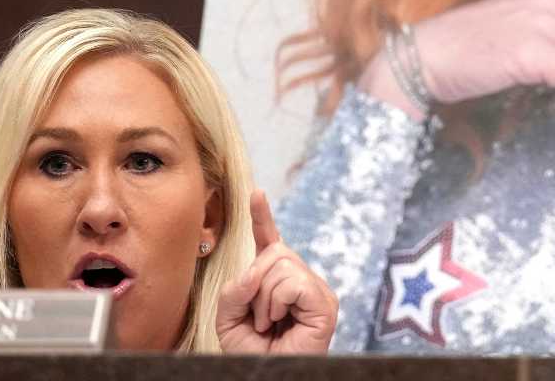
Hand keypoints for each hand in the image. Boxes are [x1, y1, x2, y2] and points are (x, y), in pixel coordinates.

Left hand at [216, 190, 338, 353]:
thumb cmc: (250, 352)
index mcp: (277, 281)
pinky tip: (281, 322)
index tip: (256, 193)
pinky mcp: (325, 304)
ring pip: (282, 265)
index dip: (262, 217)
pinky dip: (277, 302)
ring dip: (264, 299)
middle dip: (255, 285)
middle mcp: (301, 281)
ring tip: (270, 324)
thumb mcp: (228, 317)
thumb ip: (235, 288)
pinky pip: (293, 282)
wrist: (263, 376)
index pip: (270, 242)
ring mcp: (316, 291)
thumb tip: (256, 270)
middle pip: (275, 252)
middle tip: (259, 318)